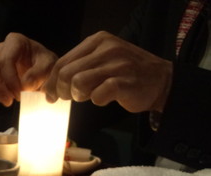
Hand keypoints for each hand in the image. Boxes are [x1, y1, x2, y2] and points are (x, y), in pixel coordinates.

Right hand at [0, 33, 57, 105]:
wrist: (39, 70)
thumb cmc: (44, 66)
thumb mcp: (49, 67)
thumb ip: (39, 74)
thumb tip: (24, 84)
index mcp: (15, 42)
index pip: (5, 61)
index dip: (9, 81)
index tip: (19, 96)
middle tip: (9, 102)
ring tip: (3, 100)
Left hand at [43, 31, 172, 112]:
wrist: (160, 80)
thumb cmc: (126, 73)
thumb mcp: (102, 60)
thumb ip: (78, 66)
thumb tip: (50, 84)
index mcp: (98, 40)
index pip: (62, 61)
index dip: (51, 82)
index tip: (50, 94)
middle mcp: (107, 48)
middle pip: (66, 73)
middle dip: (61, 90)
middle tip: (68, 98)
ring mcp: (117, 64)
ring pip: (77, 82)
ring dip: (78, 95)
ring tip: (89, 96)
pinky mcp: (124, 82)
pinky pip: (97, 96)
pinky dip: (97, 101)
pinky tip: (104, 98)